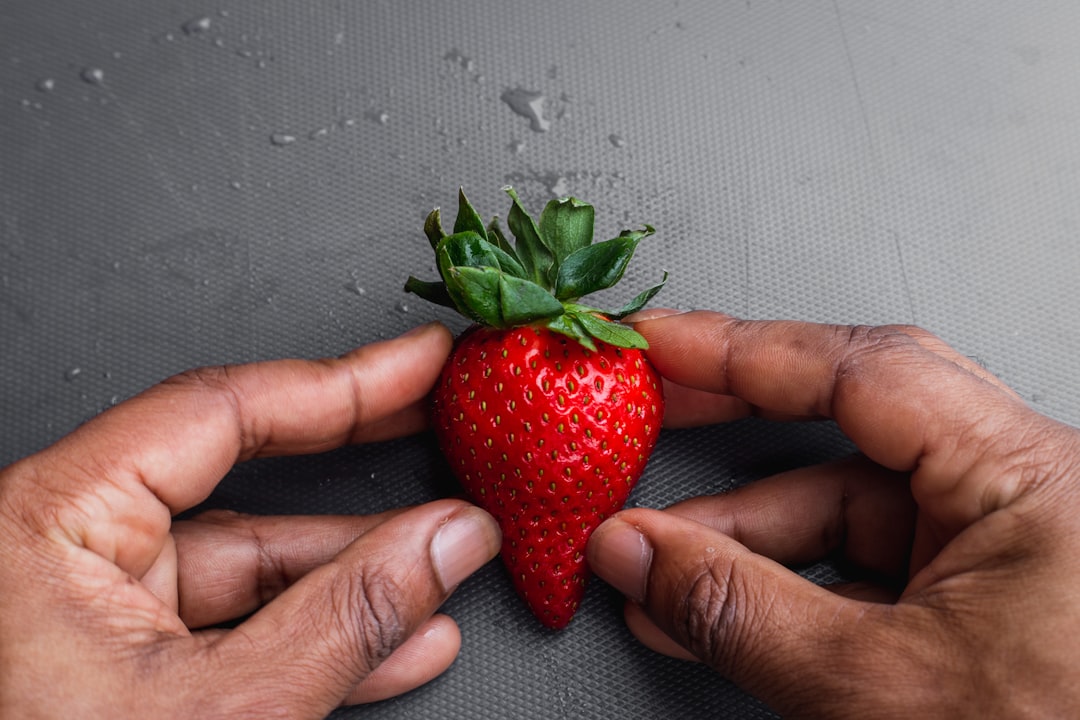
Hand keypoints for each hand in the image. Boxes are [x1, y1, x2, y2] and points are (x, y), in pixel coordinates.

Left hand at [0, 323, 500, 718]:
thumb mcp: (222, 710)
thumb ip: (345, 617)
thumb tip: (448, 541)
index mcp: (50, 522)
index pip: (223, 412)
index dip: (341, 382)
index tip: (417, 363)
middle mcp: (61, 549)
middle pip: (242, 476)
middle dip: (356, 463)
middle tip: (437, 420)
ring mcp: (89, 610)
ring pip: (249, 565)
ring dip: (356, 569)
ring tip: (448, 556)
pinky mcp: (115, 665)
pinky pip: (233, 626)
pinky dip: (316, 631)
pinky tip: (401, 638)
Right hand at [588, 311, 1079, 717]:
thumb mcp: (876, 686)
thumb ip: (738, 611)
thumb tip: (634, 552)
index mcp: (1031, 479)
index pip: (862, 373)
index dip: (742, 351)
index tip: (659, 346)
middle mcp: (1025, 492)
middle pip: (853, 417)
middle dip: (738, 419)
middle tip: (651, 407)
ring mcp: (1004, 545)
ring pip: (850, 505)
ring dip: (742, 537)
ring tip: (653, 565)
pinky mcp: (981, 597)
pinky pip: (865, 563)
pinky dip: (784, 584)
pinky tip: (711, 610)